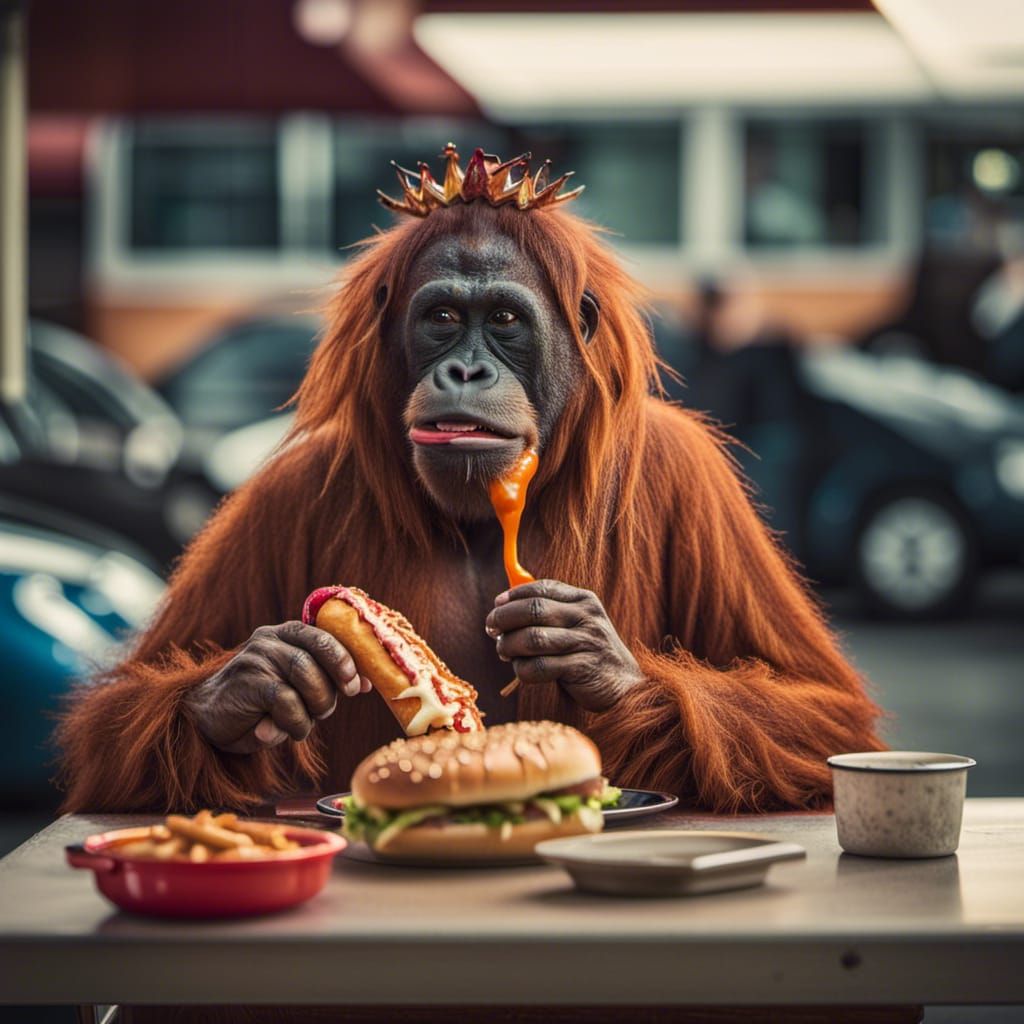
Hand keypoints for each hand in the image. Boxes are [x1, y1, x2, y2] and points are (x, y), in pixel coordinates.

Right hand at [184, 621, 371, 753]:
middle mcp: (271, 638)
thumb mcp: (296, 688)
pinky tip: (284, 731)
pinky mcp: (246, 682)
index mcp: (288, 634)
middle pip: (319, 652)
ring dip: (314, 706)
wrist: (206, 719)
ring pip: (305, 675)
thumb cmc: (261, 704)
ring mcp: (257, 657)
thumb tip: (367, 683)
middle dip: (333, 685)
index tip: (357, 686)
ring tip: (304, 723)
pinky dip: (294, 722)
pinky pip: (285, 701)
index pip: (326, 634)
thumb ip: (326, 680)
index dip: (346, 659)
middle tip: (330, 707)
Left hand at [484, 580, 643, 711]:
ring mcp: (586, 642)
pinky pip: (540, 667)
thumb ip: (548, 613)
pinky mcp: (582, 668)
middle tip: (492, 630)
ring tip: (504, 652)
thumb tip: (502, 607)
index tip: (497, 605)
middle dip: (504, 619)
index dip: (514, 595)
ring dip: (510, 646)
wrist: (625, 686)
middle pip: (534, 610)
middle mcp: (586, 617)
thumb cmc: (589, 653)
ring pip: (533, 639)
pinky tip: (522, 671)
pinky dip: (523, 670)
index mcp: (584, 600)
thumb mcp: (576, 625)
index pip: (542, 588)